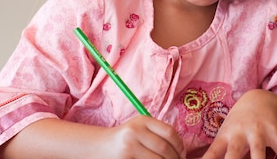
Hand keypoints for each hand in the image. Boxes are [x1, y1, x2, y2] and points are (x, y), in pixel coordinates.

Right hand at [0, 116, 185, 158]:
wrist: (95, 147)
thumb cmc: (123, 140)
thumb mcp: (138, 129)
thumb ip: (157, 133)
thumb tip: (181, 149)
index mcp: (142, 120)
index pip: (170, 133)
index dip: (180, 147)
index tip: (182, 155)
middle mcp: (134, 132)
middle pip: (165, 150)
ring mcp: (128, 148)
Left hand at [202, 89, 276, 158]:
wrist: (259, 100)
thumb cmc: (236, 126)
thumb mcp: (223, 135)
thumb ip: (214, 154)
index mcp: (225, 137)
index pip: (212, 154)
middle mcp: (240, 134)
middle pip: (234, 153)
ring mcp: (258, 132)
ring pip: (258, 152)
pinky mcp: (275, 133)